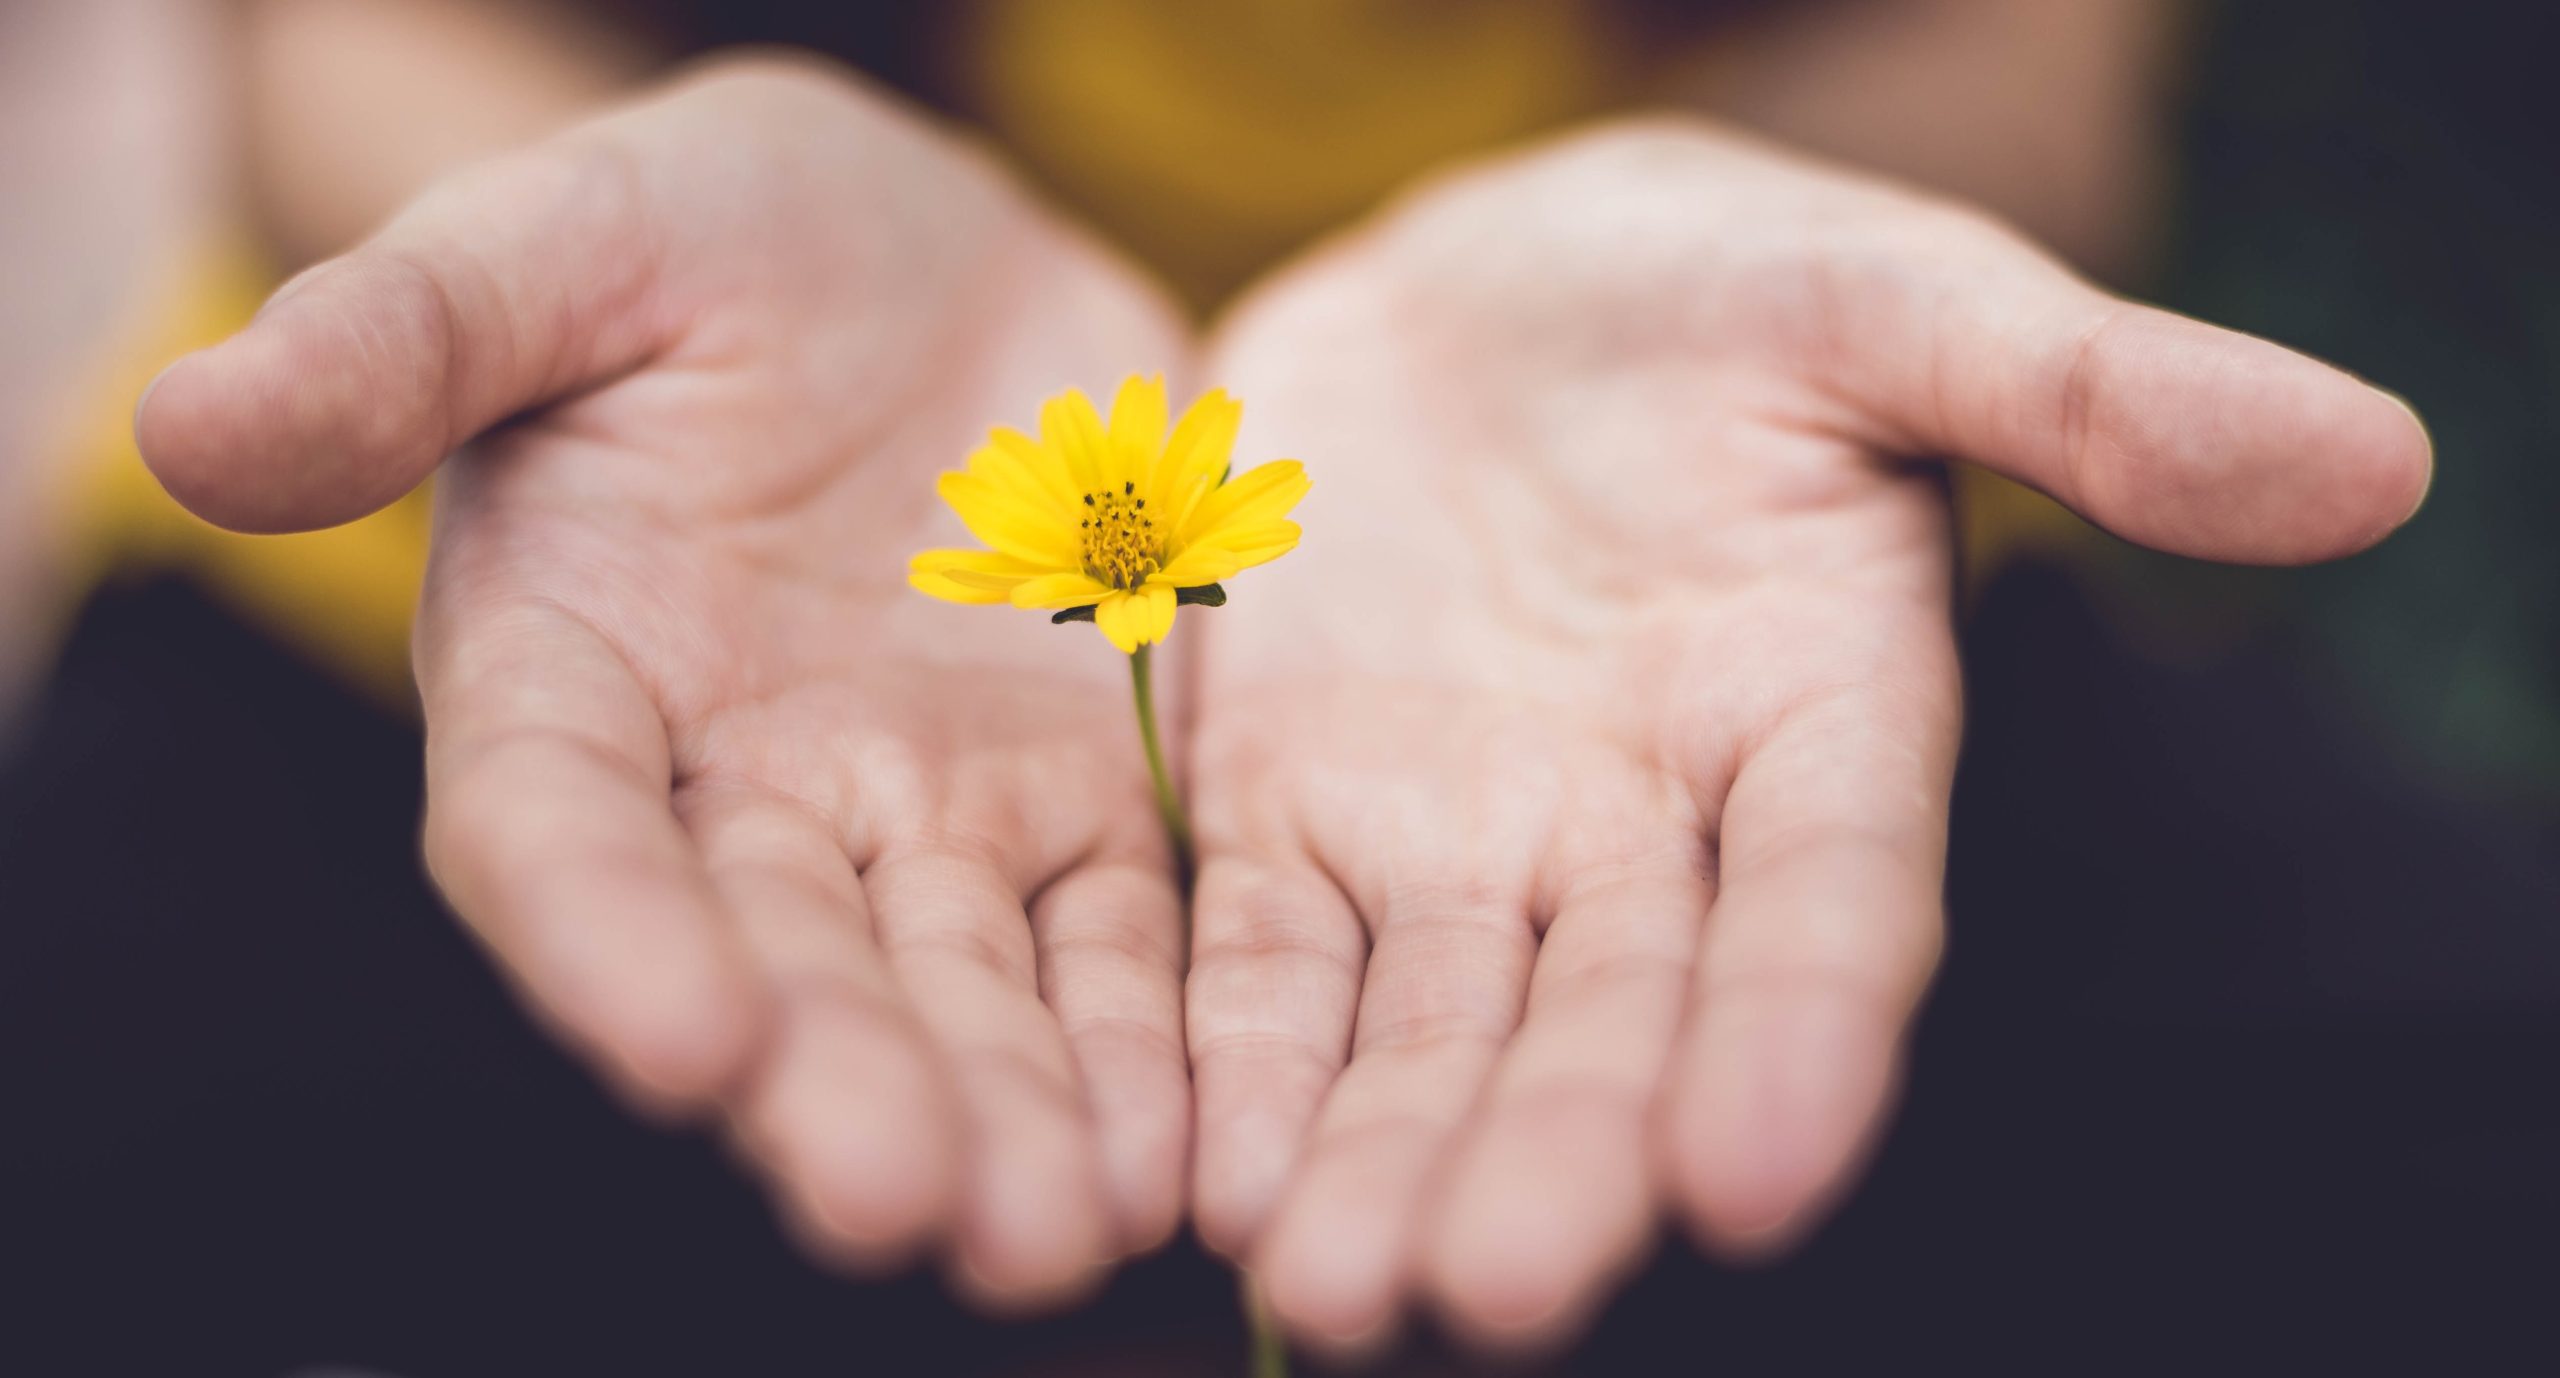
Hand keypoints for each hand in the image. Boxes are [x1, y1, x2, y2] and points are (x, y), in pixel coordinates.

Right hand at [137, 59, 1193, 1306]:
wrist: (927, 254)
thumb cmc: (710, 233)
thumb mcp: (569, 238)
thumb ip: (410, 333)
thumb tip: (187, 421)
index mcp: (572, 667)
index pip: (559, 827)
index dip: (608, 938)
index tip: (684, 1044)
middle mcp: (736, 784)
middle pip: (777, 959)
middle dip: (838, 1085)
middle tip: (906, 1205)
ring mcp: (919, 808)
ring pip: (958, 984)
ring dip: (1006, 1112)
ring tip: (1057, 1229)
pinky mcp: (1078, 797)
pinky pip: (1116, 935)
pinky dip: (1146, 1040)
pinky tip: (1182, 1149)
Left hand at [1183, 120, 2429, 1352]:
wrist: (1479, 290)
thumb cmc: (1716, 287)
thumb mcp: (1889, 298)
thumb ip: (2088, 388)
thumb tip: (2369, 456)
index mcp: (1821, 717)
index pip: (1833, 901)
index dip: (1803, 1032)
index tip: (1757, 1174)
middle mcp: (1648, 827)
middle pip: (1613, 1016)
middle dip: (1559, 1153)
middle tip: (1494, 1291)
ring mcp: (1463, 837)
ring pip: (1431, 1028)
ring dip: (1383, 1157)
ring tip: (1330, 1286)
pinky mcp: (1297, 813)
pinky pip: (1264, 958)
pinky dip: (1240, 1061)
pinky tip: (1207, 1175)